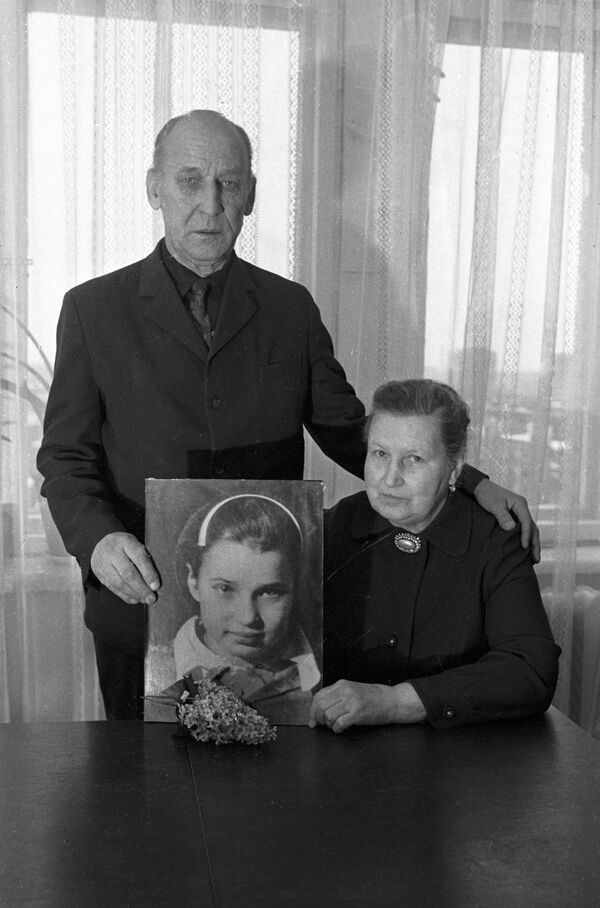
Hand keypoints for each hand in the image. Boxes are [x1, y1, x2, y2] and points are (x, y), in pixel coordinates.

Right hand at [90, 532, 160, 604]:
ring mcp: (102, 562)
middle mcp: (112, 551)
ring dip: (133, 594)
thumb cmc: (126, 546)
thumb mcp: (136, 544)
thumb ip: (144, 559)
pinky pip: (112, 587)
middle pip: (128, 573)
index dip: (148, 574)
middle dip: (141, 588)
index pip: (139, 558)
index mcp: (126, 541)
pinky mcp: (98, 573)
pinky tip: (134, 599)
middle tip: (151, 598)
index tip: (156, 586)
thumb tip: (155, 582)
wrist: (103, 543)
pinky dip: (124, 595)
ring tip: (144, 600)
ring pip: (118, 583)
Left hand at [308, 680, 425, 732]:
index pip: (319, 696)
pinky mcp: (358, 713)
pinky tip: (341, 729)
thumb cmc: (374, 697)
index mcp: (342, 684)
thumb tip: (320, 708)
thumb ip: (337, 695)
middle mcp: (345, 691)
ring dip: (329, 724)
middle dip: (318, 718)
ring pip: (328, 715)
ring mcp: (352, 701)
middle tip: (321, 725)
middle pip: (321, 705)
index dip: (312, 710)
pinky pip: (339, 723)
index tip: (312, 719)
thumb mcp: (353, 690)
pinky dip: (337, 729)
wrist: (392, 700)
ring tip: (335, 725)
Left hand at [473, 478, 540, 562]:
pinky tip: (525, 549)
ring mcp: (520, 512)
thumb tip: (511, 528)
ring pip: (530, 529)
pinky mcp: (515, 516)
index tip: (524, 547)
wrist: (480, 487)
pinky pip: (523, 529)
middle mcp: (522, 508)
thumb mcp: (494, 505)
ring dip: (532, 543)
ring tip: (533, 559)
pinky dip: (525, 538)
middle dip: (534, 543)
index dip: (526, 535)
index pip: (526, 522)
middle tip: (535, 559)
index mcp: (520, 504)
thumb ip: (502, 516)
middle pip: (532, 527)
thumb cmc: (487, 495)